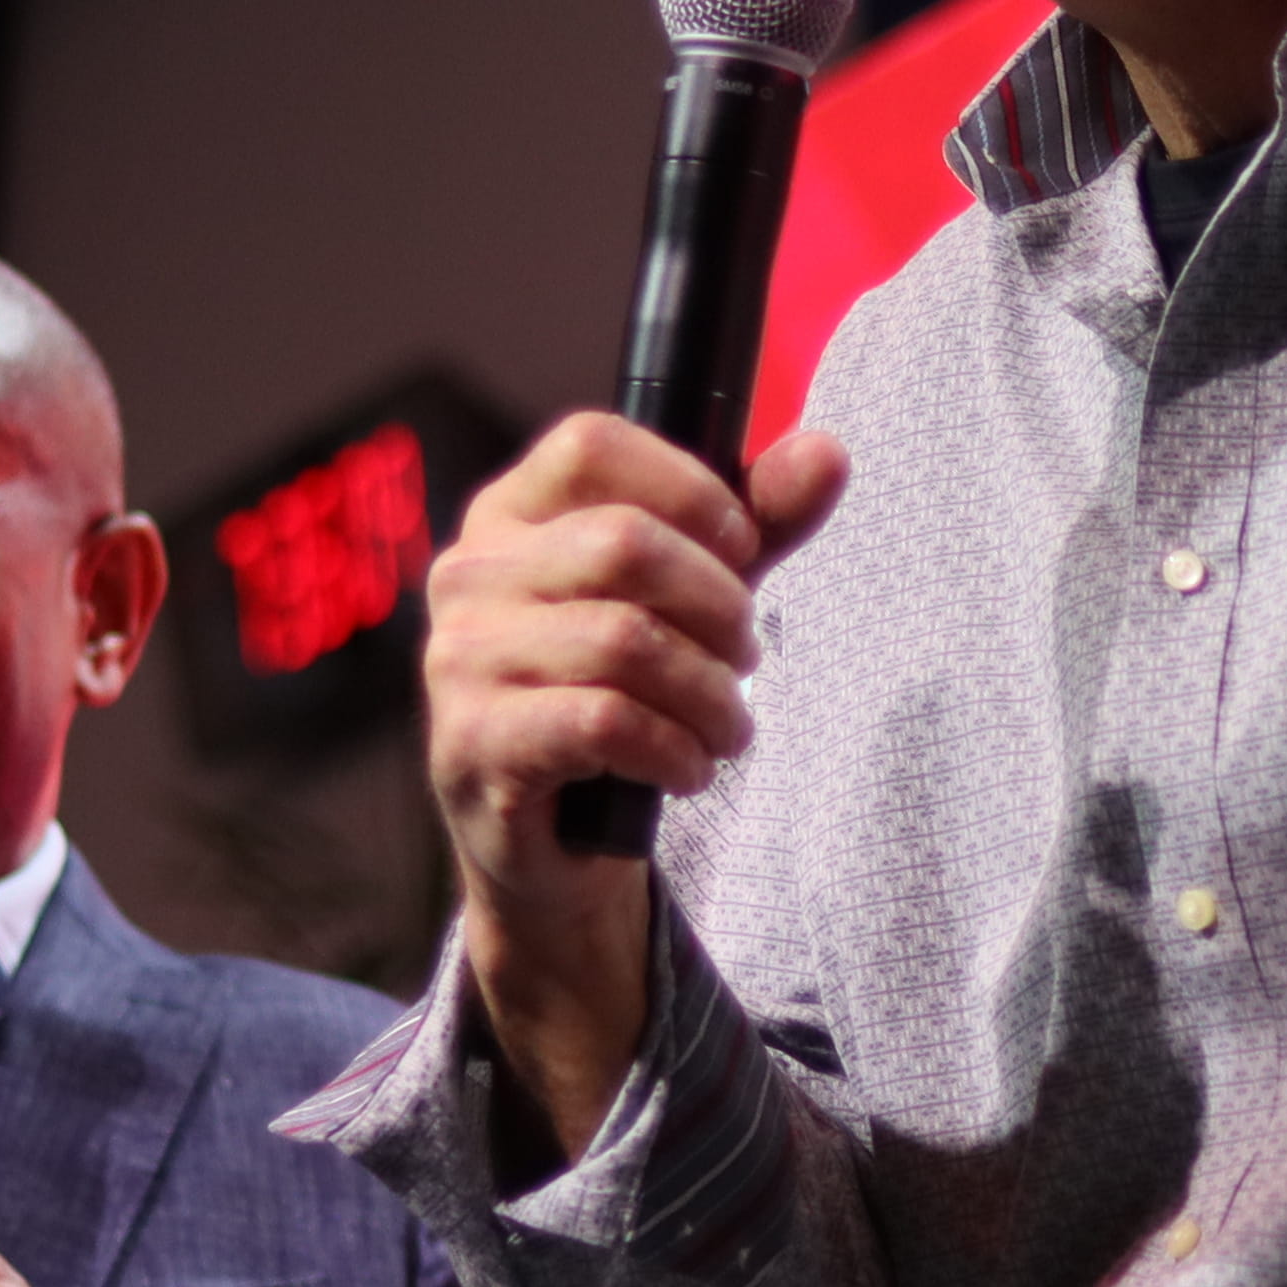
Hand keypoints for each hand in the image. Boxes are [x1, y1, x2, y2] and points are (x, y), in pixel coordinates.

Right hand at [420, 410, 850, 1159]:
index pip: (591, 443)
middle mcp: (469, 574)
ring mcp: (459, 659)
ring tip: (728, 724)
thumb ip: (757, 525)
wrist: (553, 842)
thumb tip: (827, 453)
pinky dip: (674, 749)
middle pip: (624, 543)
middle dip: (718, 606)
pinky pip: (602, 724)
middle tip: (744, 656)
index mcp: (510, 514)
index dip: (689, 488)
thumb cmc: (620, 694)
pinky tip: (689, 766)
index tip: (743, 548)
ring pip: (623, 641)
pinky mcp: (472, 743)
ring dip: (709, 693)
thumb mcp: (694, 599)